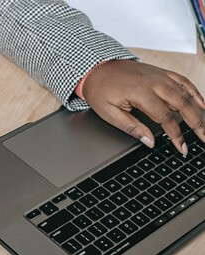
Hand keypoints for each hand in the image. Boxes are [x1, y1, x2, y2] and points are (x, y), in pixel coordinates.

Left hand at [81, 60, 204, 154]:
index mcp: (141, 93)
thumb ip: (132, 128)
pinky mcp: (160, 72)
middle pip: (183, 104)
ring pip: (186, 93)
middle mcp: (154, 82)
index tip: (182, 148)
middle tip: (204, 139)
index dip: (176, 135)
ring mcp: (159, 75)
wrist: (97, 69)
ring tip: (204, 126)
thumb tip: (150, 142)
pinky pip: (182, 81)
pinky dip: (194, 92)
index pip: (165, 118)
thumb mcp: (109, 113)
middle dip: (196, 123)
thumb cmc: (101, 90)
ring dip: (198, 110)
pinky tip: (201, 103)